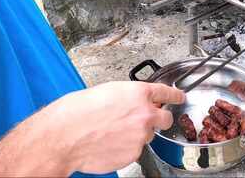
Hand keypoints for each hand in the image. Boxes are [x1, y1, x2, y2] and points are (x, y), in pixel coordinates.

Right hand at [52, 81, 184, 174]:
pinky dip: (125, 147)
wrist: (64, 136)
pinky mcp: (134, 153)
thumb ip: (128, 96)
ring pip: (147, 135)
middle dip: (159, 118)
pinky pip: (135, 149)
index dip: (175, 95)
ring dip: (136, 134)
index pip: (166, 92)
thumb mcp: (107, 91)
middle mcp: (145, 114)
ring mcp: (141, 135)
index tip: (180, 96)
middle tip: (145, 120)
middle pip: (166, 118)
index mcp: (139, 93)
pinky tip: (108, 143)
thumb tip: (134, 102)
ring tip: (112, 132)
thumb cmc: (78, 112)